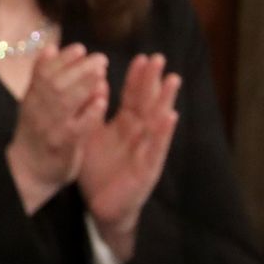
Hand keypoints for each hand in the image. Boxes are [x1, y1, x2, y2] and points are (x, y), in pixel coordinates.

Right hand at [6, 43, 107, 213]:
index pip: (42, 73)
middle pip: (55, 84)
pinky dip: (88, 111)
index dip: (61, 59)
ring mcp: (50, 128)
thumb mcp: (33, 104)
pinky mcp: (64, 145)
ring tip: (102, 72)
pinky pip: (77, 126)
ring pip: (64, 101)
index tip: (80, 48)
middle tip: (100, 58)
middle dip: (77, 67)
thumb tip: (51, 48)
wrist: (28, 172)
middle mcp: (38, 111)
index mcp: (31, 99)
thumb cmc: (36, 135)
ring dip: (84, 84)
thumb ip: (42, 79)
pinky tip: (101, 100)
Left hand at [78, 53, 180, 259]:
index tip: (141, 57)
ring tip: (172, 80)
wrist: (101, 206)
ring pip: (156, 121)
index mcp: (124, 127)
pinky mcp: (147, 168)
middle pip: (147, 104)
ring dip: (165, 100)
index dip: (137, 79)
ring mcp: (145, 150)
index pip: (132, 98)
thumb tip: (97, 85)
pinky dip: (163, 132)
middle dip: (153, 81)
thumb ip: (93, 114)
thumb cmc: (98, 171)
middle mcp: (138, 135)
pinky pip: (156, 147)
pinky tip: (169, 116)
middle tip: (159, 58)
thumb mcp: (91, 137)